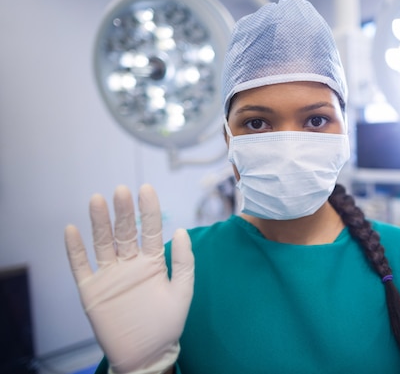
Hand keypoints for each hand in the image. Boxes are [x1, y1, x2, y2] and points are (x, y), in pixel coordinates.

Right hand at [64, 184, 194, 373]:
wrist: (146, 354)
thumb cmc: (167, 323)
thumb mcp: (182, 291)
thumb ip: (184, 262)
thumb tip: (181, 230)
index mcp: (153, 261)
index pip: (150, 230)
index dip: (148, 210)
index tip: (146, 189)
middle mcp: (130, 264)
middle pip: (124, 232)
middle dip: (123, 211)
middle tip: (121, 191)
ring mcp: (110, 275)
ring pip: (102, 243)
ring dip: (99, 223)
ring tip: (97, 200)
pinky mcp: (92, 290)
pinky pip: (81, 267)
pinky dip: (75, 250)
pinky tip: (71, 230)